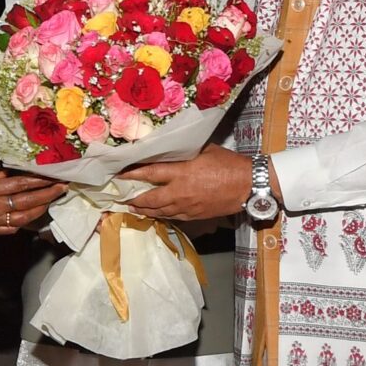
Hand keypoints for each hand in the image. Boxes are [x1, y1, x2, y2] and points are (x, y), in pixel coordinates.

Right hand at [0, 168, 64, 235]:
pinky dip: (24, 223)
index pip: (22, 183)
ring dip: (40, 209)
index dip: (40, 180)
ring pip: (25, 217)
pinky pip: (12, 229)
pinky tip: (30, 218)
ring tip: (51, 202)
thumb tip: (10, 173)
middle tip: (63, 188)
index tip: (54, 175)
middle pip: (29, 200)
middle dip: (48, 194)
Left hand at [122, 144, 250, 220]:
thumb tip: (171, 147)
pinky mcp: (194, 216)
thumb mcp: (204, 150)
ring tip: (133, 208)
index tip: (117, 174)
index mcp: (181, 172)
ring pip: (159, 211)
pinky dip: (161, 215)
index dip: (131, 174)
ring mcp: (186, 206)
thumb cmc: (228, 164)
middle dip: (134, 199)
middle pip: (150, 199)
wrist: (247, 185)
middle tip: (122, 197)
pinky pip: (172, 217)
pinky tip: (156, 214)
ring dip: (144, 210)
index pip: (149, 173)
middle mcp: (180, 192)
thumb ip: (185, 152)